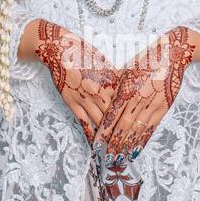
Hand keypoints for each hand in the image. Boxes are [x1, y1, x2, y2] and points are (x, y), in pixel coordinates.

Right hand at [31, 19, 120, 145]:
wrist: (59, 50)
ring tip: (116, 150)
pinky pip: (83, 122)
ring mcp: (84, 99)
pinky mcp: (72, 102)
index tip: (140, 128)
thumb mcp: (105, 62)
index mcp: (109, 81)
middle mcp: (99, 92)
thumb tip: (128, 86)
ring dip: (108, 137)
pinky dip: (90, 135)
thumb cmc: (83, 52)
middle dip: (123, 131)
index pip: (125, 104)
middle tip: (131, 145)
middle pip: (114, 116)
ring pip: (100, 122)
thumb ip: (116, 77)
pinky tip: (95, 145)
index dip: (132, 117)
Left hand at [93, 26, 197, 167]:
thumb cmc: (146, 59)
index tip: (97, 144)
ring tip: (119, 158)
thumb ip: (115, 85)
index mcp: (126, 88)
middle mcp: (138, 98)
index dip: (104, 132)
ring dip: (128, 146)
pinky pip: (151, 127)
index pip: (112, 115)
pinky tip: (137, 149)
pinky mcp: (163, 107)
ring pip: (137, 129)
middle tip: (106, 158)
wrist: (172, 54)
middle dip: (114, 144)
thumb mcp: (127, 69)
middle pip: (123, 126)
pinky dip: (143, 139)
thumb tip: (103, 97)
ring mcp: (152, 104)